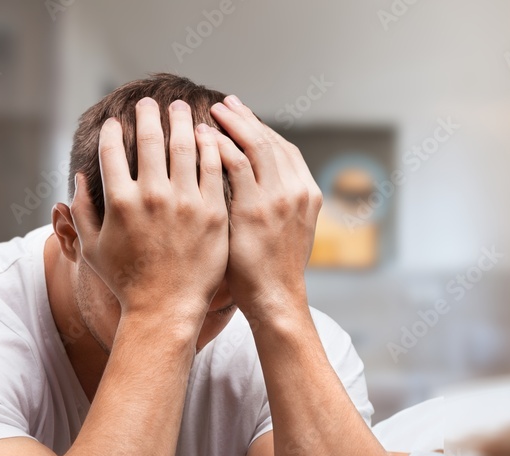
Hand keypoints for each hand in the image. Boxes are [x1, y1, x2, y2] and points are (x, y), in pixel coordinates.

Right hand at [71, 98, 228, 320]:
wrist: (166, 309)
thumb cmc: (126, 282)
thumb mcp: (92, 249)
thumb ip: (80, 211)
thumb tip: (79, 177)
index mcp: (120, 201)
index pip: (113, 150)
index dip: (114, 131)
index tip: (117, 122)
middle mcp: (153, 197)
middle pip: (151, 139)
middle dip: (149, 114)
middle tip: (150, 104)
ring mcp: (186, 203)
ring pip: (185, 146)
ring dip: (180, 121)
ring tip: (178, 109)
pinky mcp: (214, 212)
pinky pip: (214, 168)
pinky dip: (210, 146)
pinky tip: (207, 136)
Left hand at [208, 95, 321, 322]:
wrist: (275, 299)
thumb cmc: (271, 270)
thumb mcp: (284, 231)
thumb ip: (275, 203)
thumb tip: (253, 183)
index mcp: (307, 193)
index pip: (284, 148)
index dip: (262, 128)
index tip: (242, 116)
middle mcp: (297, 190)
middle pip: (269, 140)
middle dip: (245, 118)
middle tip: (226, 102)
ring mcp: (278, 198)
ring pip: (254, 144)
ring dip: (231, 123)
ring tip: (211, 111)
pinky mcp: (255, 208)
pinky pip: (236, 164)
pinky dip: (219, 145)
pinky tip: (202, 136)